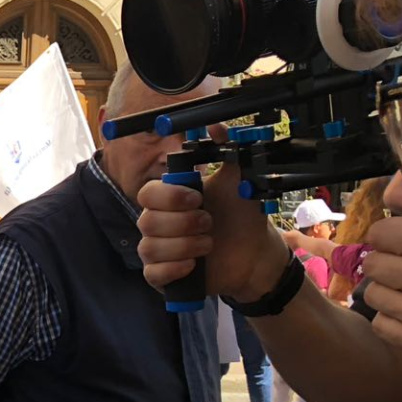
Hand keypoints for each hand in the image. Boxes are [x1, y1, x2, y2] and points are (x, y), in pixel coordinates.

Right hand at [136, 163, 288, 300]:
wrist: (255, 252)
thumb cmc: (242, 216)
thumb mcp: (239, 179)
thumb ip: (228, 150)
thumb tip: (215, 124)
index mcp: (169, 200)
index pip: (148, 193)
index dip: (170, 197)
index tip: (198, 198)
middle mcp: (157, 224)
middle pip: (147, 222)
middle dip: (182, 223)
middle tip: (209, 223)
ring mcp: (157, 251)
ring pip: (150, 248)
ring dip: (184, 246)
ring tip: (209, 245)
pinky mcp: (161, 277)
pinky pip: (154, 273)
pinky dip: (174, 269)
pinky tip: (194, 266)